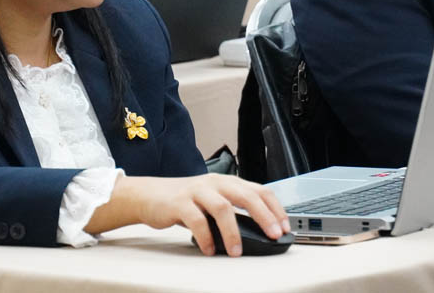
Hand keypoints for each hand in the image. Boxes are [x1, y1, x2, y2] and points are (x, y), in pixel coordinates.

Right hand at [86, 173, 289, 256]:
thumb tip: (259, 230)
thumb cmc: (184, 200)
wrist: (148, 195)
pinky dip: (206, 238)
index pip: (259, 190)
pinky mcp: (179, 203)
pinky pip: (196, 220)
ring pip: (222, 208)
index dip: (275, 208)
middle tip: (273, 235)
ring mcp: (196, 191)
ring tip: (237, 251)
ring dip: (233, 232)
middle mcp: (214, 183)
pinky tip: (210, 250)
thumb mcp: (212, 200)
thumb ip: (232, 209)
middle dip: (264, 216)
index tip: (284, 226)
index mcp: (226, 181)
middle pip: (246, 195)